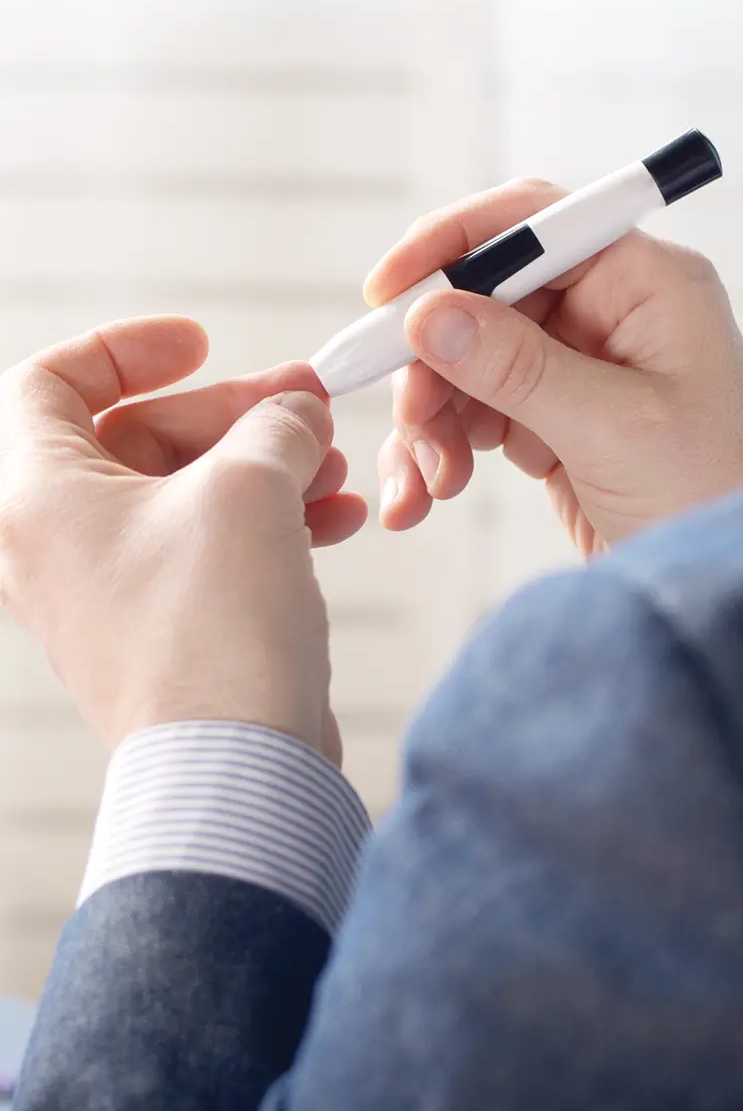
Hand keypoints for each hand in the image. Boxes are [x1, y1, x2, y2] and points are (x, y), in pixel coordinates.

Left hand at [0, 317, 366, 760]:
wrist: (238, 767)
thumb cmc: (212, 630)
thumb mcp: (249, 487)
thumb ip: (273, 423)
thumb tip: (295, 411)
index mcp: (37, 496)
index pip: (51, 383)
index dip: (127, 349)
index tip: (201, 343)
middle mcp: (59, 544)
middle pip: (141, 438)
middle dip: (234, 414)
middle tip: (307, 403)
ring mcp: (111, 591)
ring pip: (187, 495)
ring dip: (265, 467)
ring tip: (334, 463)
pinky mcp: (164, 629)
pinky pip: (210, 548)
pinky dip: (269, 523)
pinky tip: (337, 517)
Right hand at [367, 178, 742, 553]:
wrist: (734, 583)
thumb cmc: (713, 494)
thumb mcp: (613, 429)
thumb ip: (518, 368)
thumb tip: (430, 314)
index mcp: (643, 284)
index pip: (532, 223)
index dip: (451, 246)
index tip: (387, 294)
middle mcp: (607, 313)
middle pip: (483, 299)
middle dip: (433, 362)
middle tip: (415, 422)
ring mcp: (576, 368)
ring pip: (466, 361)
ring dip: (432, 417)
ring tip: (431, 484)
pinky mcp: (553, 421)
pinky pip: (475, 413)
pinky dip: (442, 448)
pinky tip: (425, 494)